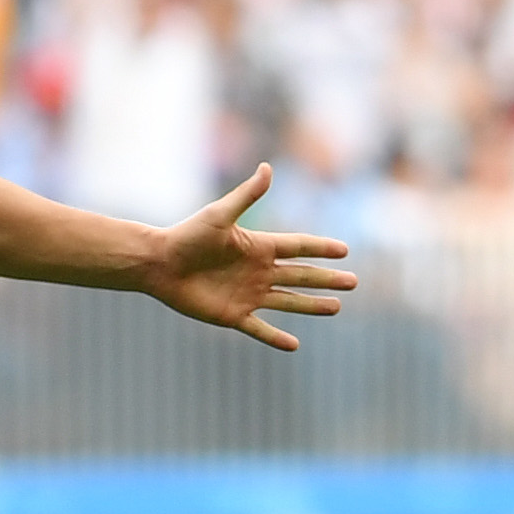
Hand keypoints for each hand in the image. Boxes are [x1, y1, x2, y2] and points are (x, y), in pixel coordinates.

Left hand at [142, 164, 357, 352]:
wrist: (159, 264)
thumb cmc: (187, 236)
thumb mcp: (220, 214)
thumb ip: (246, 195)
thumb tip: (268, 167)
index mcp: (258, 246)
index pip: (298, 247)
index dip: (321, 248)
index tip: (344, 250)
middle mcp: (259, 271)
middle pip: (301, 276)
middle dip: (327, 279)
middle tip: (354, 282)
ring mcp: (248, 294)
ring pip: (289, 301)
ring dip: (312, 306)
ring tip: (336, 307)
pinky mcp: (234, 315)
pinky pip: (260, 328)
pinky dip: (276, 338)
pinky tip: (294, 345)